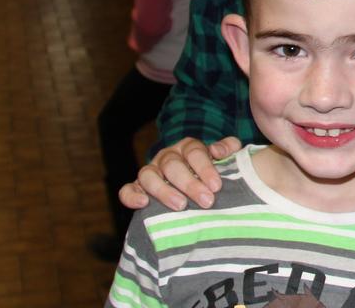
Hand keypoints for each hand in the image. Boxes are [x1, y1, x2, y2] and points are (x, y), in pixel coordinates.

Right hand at [117, 136, 242, 210]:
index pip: (194, 152)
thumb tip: (218, 151)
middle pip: (173, 165)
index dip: (205, 168)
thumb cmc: (210, 173)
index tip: (217, 186)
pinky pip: (127, 189)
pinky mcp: (138, 187)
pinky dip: (131, 196)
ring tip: (181, 206)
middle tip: (206, 201)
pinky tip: (143, 204)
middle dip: (190, 183)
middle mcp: (167, 156)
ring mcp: (151, 171)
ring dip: (164, 191)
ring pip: (149, 175)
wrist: (193, 183)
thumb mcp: (223, 158)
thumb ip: (227, 148)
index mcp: (188, 147)